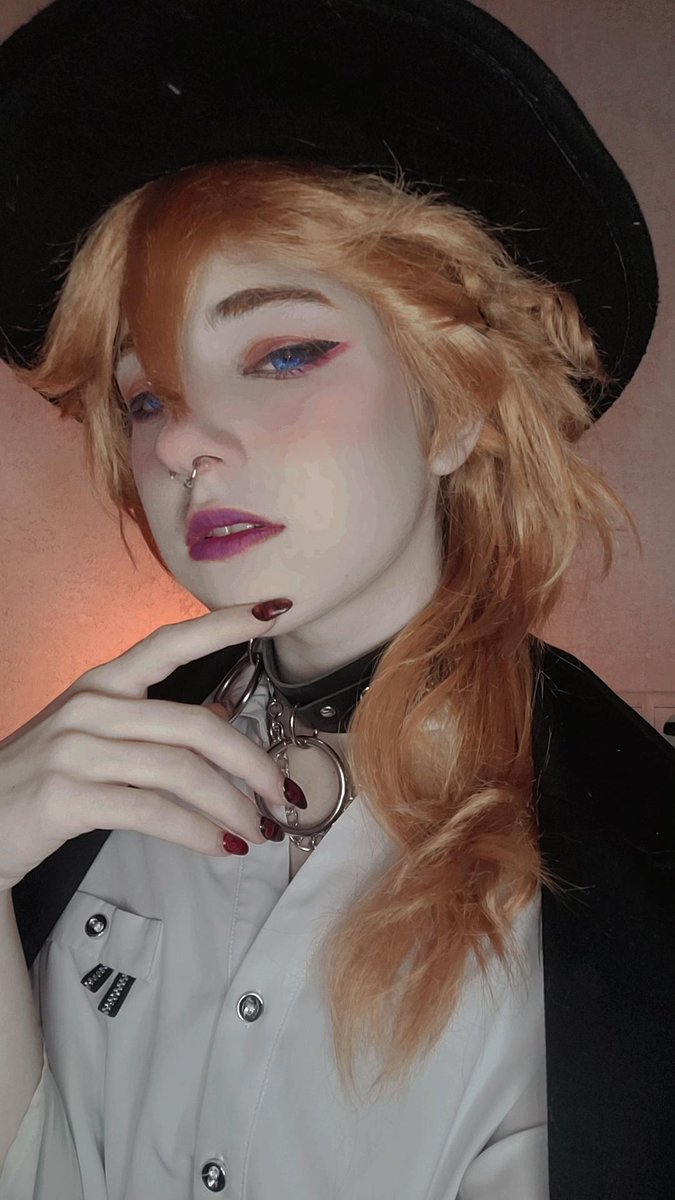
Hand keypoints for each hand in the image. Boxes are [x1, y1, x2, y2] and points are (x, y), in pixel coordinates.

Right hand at [0, 603, 290, 891]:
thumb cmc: (42, 778)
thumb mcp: (94, 736)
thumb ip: (152, 724)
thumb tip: (222, 718)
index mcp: (101, 683)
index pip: (169, 642)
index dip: (223, 625)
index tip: (273, 610)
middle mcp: (90, 707)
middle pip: (195, 726)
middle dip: (251, 763)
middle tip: (283, 794)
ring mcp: (76, 750)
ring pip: (181, 771)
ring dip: (231, 806)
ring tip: (258, 830)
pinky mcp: (67, 797)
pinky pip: (152, 811)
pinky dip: (197, 832)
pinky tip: (220, 847)